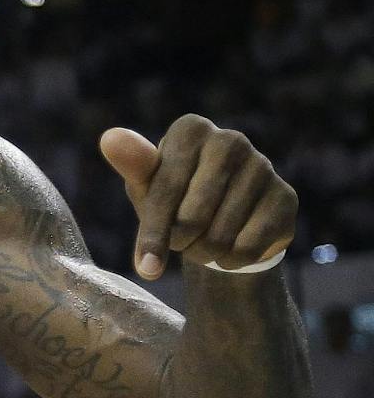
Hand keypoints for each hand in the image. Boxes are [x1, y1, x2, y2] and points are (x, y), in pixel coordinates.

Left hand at [100, 115, 296, 278]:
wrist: (219, 218)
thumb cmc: (172, 198)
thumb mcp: (146, 185)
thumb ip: (132, 165)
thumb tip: (110, 138)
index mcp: (191, 130)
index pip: (164, 191)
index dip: (153, 235)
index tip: (146, 267)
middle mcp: (230, 140)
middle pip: (193, 217)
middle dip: (180, 243)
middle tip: (181, 241)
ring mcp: (263, 166)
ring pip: (221, 236)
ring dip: (205, 254)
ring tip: (203, 243)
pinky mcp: (286, 196)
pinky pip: (249, 246)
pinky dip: (232, 260)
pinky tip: (230, 249)